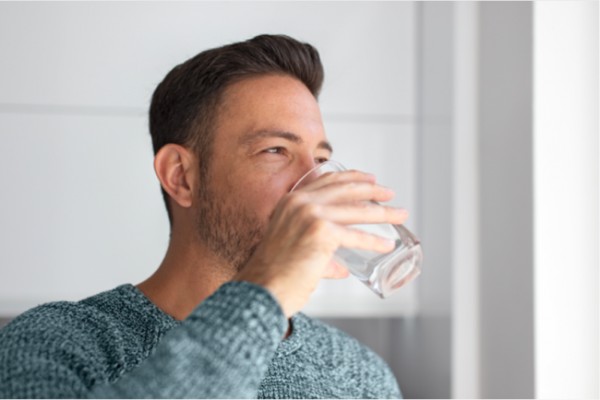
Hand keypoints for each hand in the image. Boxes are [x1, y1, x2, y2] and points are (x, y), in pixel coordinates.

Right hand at [233, 170, 408, 317]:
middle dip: (372, 189)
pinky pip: (356, 236)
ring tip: (399, 214)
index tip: (369, 179)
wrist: (262, 289)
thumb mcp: (292, 247)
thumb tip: (341, 266)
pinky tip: (387, 245)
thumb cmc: (275, 275)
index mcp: (291, 200)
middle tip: (389, 193)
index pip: (327, 180)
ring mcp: (310, 216)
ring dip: (383, 213)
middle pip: (346, 188)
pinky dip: (374, 241)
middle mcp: (300, 202)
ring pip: (356, 210)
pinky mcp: (321, 234)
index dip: (352, 177)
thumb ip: (320, 253)